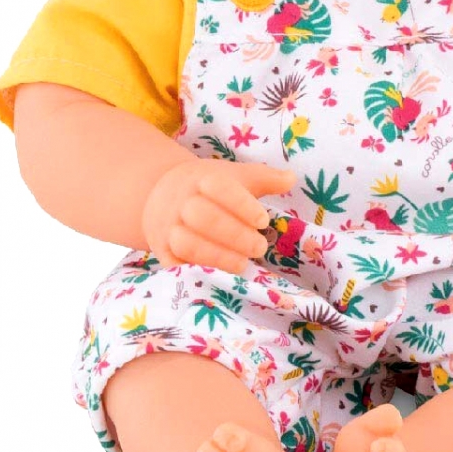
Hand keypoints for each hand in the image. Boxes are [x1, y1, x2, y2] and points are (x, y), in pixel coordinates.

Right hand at [142, 158, 295, 272]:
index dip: (242, 206)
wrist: (161, 191)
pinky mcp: (162, 249)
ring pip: (187, 243)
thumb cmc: (210, 186)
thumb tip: (291, 178)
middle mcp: (182, 201)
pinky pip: (174, 263)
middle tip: (259, 247)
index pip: (220, 188)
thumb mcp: (237, 176)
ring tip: (242, 264)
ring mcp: (169, 226)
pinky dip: (195, 270)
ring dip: (217, 256)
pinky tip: (218, 275)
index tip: (263, 221)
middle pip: (204, 217)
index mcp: (203, 179)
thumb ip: (265, 178)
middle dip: (235, 235)